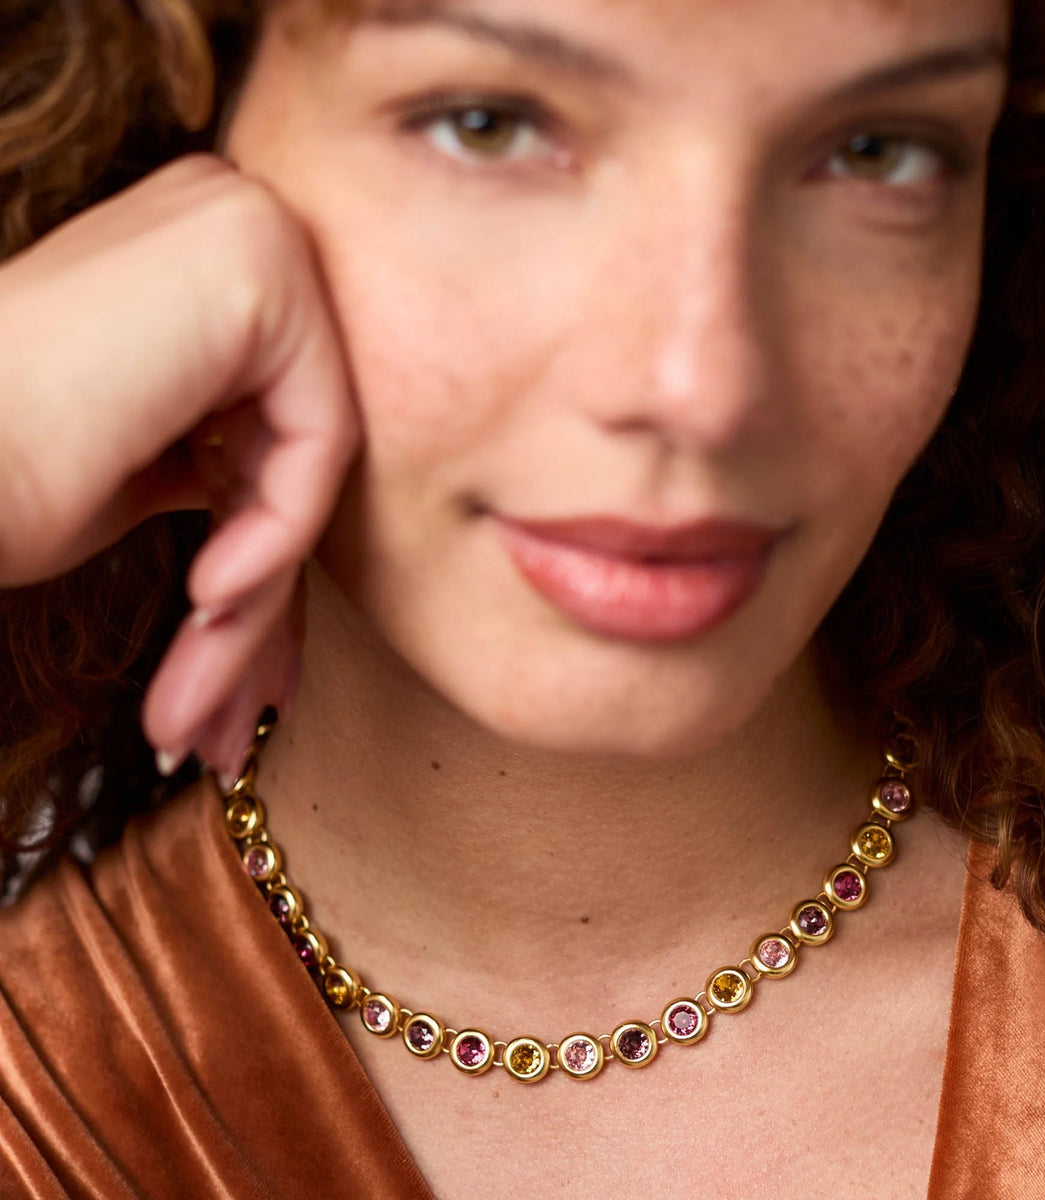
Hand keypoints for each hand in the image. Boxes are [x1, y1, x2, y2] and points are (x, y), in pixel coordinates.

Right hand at [0, 154, 361, 779]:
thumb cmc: (2, 473)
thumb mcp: (147, 467)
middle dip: (259, 602)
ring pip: (303, 465)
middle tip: (226, 718)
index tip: (235, 666)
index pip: (272, 430)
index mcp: (199, 261)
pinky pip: (313, 443)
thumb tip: (287, 513)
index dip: (258, 557)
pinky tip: (207, 593)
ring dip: (254, 599)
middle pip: (290, 450)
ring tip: (202, 702)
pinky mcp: (260, 266)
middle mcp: (230, 223)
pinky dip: (270, 535)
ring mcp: (250, 232)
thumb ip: (235, 460)